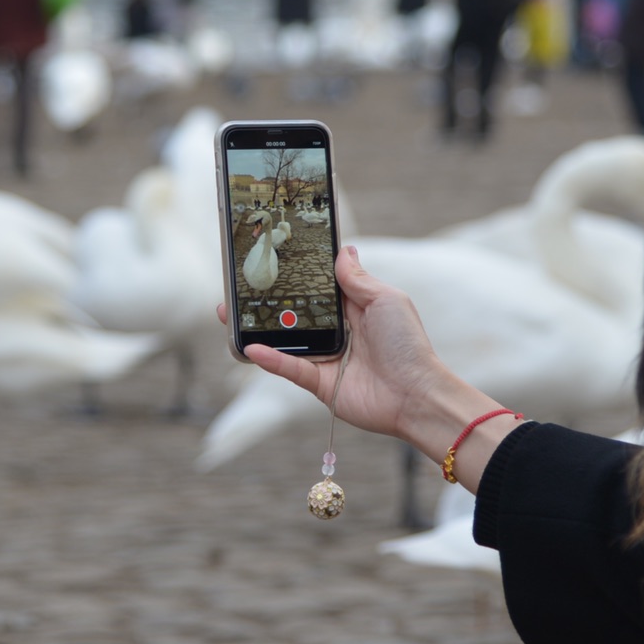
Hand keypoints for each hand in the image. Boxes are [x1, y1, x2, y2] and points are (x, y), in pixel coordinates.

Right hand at [223, 247, 499, 463]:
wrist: (416, 394)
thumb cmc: (407, 344)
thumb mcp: (386, 300)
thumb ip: (358, 279)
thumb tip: (343, 249)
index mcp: (353, 309)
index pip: (318, 287)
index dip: (296, 274)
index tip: (271, 257)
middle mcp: (336, 332)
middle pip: (293, 313)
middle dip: (265, 300)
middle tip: (238, 285)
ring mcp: (326, 358)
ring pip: (284, 340)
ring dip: (256, 328)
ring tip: (226, 312)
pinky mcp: (319, 384)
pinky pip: (289, 368)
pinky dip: (270, 359)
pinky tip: (249, 348)